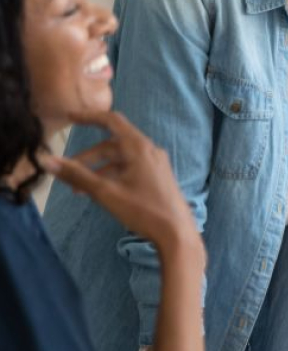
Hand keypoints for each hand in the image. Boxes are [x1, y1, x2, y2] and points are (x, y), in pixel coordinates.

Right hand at [41, 110, 200, 255]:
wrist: (177, 233)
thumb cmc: (143, 210)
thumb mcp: (105, 193)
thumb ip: (77, 175)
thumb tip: (48, 161)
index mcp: (139, 147)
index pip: (111, 121)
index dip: (89, 117)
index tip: (69, 117)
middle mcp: (149, 150)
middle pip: (113, 144)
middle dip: (88, 157)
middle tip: (67, 172)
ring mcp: (156, 164)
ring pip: (121, 159)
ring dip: (99, 170)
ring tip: (79, 190)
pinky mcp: (158, 177)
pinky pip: (131, 169)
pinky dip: (113, 175)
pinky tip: (100, 193)